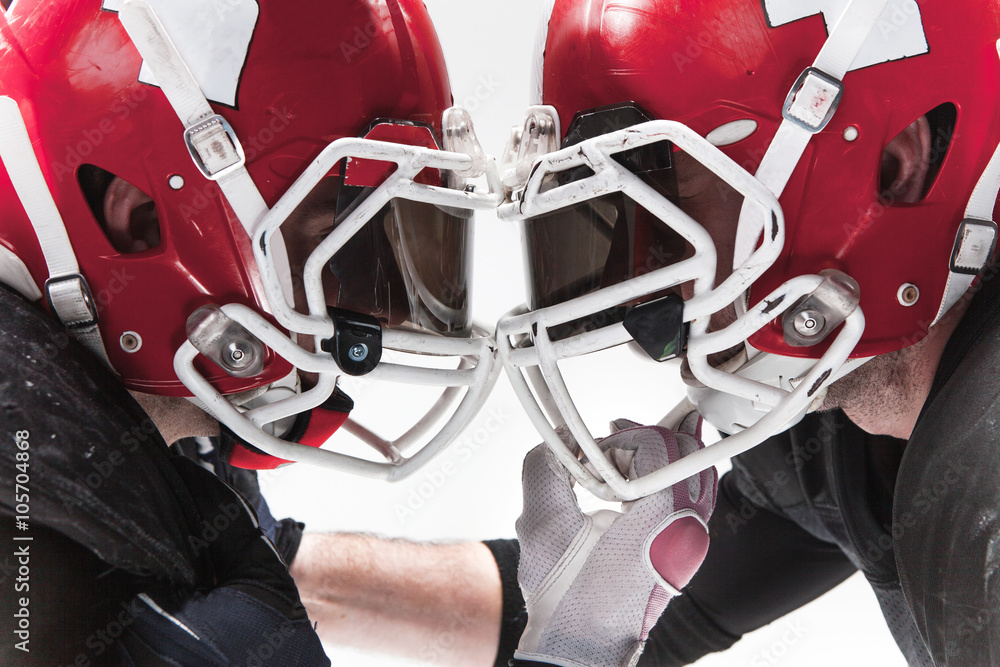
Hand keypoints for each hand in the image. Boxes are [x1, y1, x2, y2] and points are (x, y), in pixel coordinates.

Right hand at [514, 415, 716, 666]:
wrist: (583, 645)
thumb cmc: (565, 597)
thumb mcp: (540, 525)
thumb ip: (543, 468)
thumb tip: (559, 439)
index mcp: (656, 519)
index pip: (660, 445)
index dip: (623, 436)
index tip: (594, 453)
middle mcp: (685, 528)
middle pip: (685, 451)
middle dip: (642, 442)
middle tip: (606, 455)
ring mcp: (691, 540)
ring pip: (694, 471)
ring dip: (656, 459)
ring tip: (616, 471)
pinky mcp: (686, 549)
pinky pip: (691, 495)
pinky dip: (664, 481)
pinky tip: (629, 490)